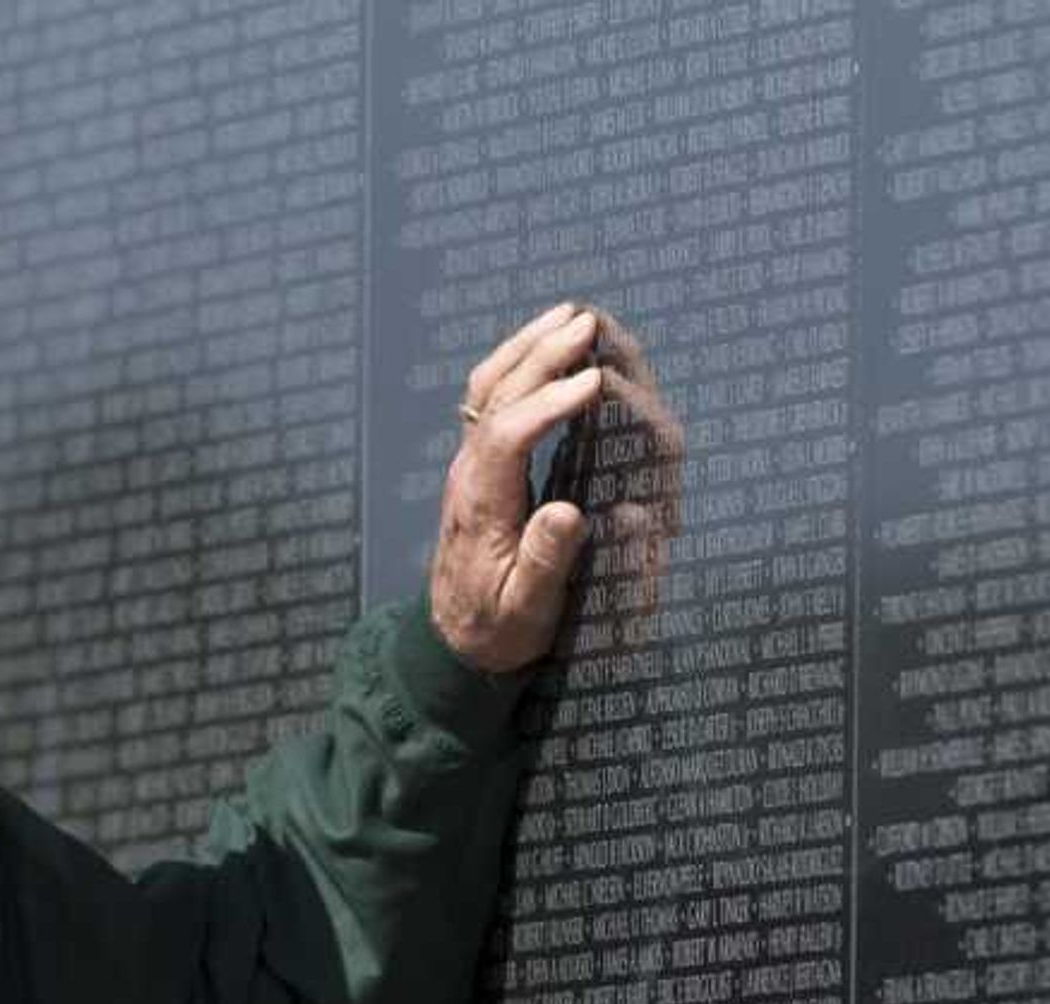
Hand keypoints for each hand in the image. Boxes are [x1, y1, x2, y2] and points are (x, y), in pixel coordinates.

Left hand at [428, 303, 673, 674]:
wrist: (455, 641)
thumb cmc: (498, 629)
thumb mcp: (524, 611)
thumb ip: (545, 564)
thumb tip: (567, 513)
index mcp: (481, 506)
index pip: (509, 436)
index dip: (550, 403)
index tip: (594, 381)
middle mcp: (469, 473)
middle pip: (497, 395)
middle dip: (543, 354)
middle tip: (588, 323)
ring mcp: (468, 463)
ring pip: (488, 386)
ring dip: (528, 345)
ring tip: (571, 316)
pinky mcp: (477, 463)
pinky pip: (492, 396)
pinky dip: (520, 361)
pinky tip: (549, 345)